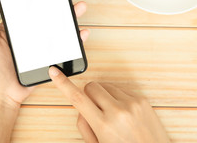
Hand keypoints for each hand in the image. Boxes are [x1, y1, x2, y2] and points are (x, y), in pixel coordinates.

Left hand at [0, 0, 88, 107]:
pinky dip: (77, 38)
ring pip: (62, 25)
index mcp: (18, 25)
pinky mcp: (52, 57)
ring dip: (73, 14)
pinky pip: (68, 46)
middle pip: (51, 10)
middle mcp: (33, 32)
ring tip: (79, 6)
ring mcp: (44, 44)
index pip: (32, 3)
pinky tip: (81, 32)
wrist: (1, 93)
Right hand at [49, 67, 170, 142]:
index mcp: (104, 125)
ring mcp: (132, 103)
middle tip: (95, 111)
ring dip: (104, 97)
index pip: (77, 98)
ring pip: (106, 86)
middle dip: (88, 96)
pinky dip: (117, 98)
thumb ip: (85, 125)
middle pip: (91, 87)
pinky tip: (123, 112)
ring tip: (112, 115)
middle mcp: (118, 111)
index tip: (54, 72)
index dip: (63, 84)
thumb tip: (82, 107)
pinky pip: (120, 89)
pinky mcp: (141, 99)